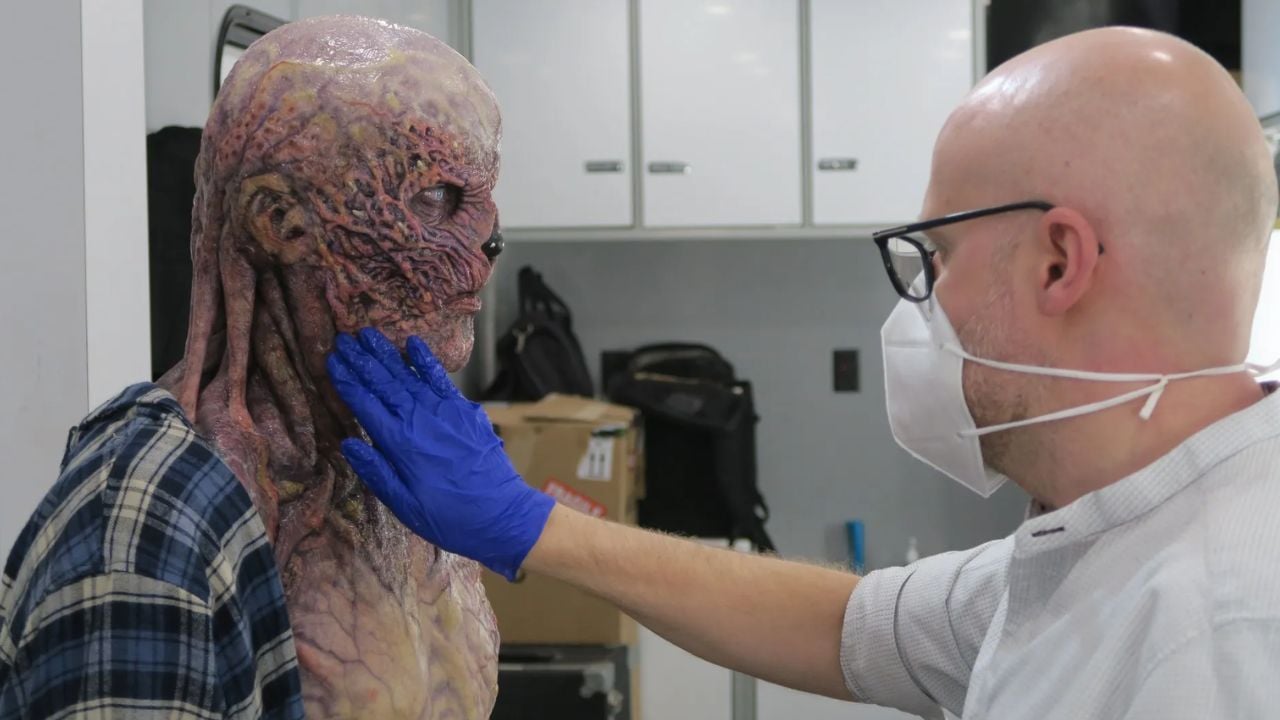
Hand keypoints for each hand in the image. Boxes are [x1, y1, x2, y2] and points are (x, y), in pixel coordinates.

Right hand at [326, 328, 554, 579]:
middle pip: (384, 383)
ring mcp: (446, 411)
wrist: (502, 514)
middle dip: (361, 360)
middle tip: (342, 340)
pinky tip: (413, 343)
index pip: (365, 404)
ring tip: (367, 334)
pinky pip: (441, 379)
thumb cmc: (449, 517)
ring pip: (409, 375)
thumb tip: (346, 443)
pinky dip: (426, 360)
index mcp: (400, 444)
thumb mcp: (405, 505)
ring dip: (387, 354)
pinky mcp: (466, 410)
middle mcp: (420, 420)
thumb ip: (376, 472)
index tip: (331, 361)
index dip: (346, 381)